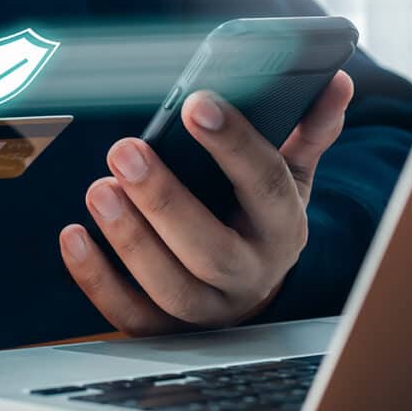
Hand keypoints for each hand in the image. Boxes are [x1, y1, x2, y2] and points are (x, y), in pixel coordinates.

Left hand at [60, 70, 353, 334]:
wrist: (251, 290)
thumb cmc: (260, 219)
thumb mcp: (289, 178)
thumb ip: (308, 131)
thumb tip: (337, 81)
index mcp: (282, 228)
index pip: (266, 185)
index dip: (235, 144)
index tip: (198, 102)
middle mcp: (248, 274)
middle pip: (211, 249)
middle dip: (165, 200)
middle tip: (125, 149)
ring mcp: (207, 308)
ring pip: (170, 287)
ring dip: (130, 239)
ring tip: (100, 188)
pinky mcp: (165, 330)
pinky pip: (130, 314)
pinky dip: (97, 280)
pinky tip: (74, 236)